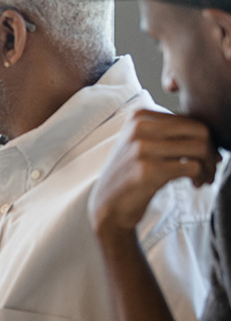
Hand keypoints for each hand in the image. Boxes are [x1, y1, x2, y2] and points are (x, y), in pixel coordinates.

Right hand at [90, 109, 217, 235]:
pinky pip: (193, 167)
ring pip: (199, 147)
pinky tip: (196, 184)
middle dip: (211, 151)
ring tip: (204, 178)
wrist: (109, 204)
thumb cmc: (132, 174)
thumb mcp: (144, 144)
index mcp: (139, 116)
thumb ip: (170, 133)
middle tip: (210, 167)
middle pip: (199, 130)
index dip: (206, 139)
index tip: (206, 157)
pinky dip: (201, 177)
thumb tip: (211, 136)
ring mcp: (142, 148)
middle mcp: (139, 128)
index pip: (190, 119)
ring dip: (209, 166)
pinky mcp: (148, 170)